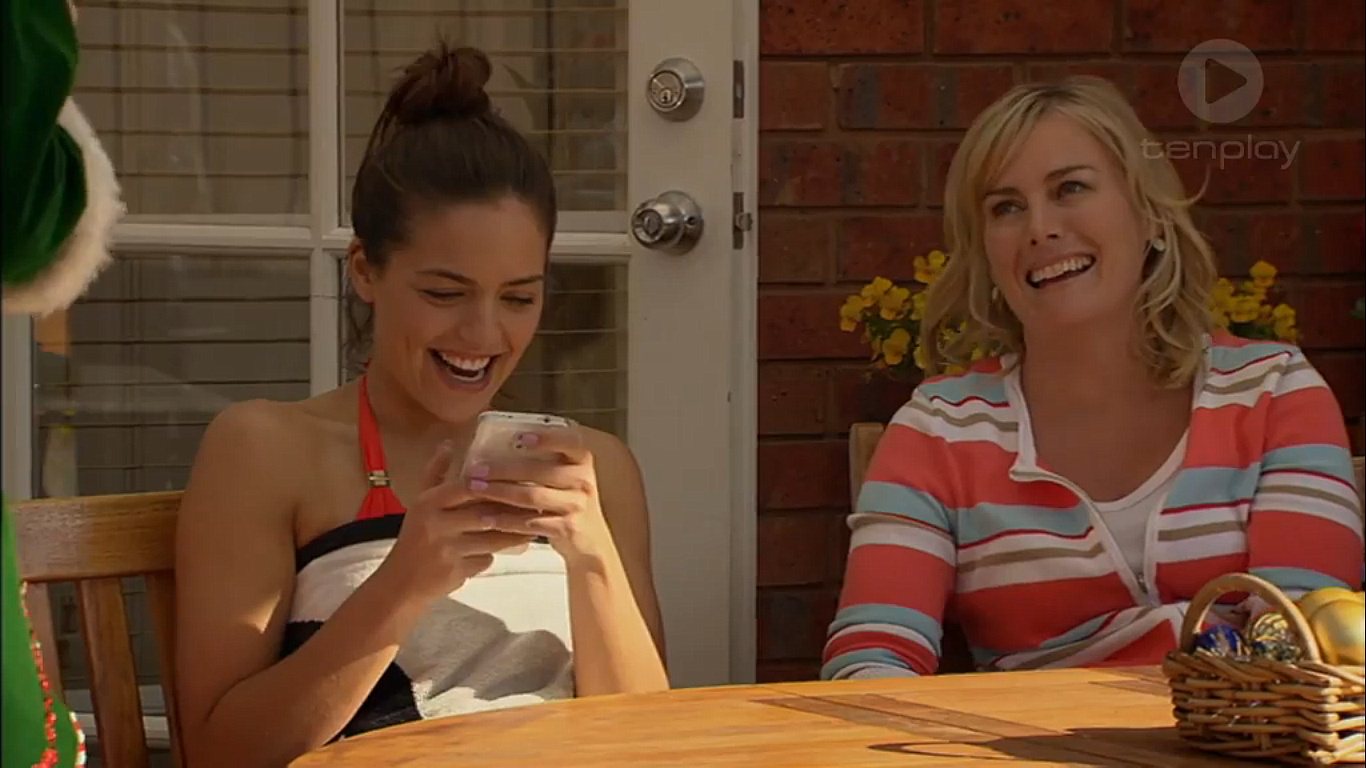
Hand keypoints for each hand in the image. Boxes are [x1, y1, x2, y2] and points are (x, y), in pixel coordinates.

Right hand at [373, 442, 536, 605]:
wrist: (401, 583)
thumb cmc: (415, 538)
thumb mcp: (420, 503)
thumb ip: (435, 473)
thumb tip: (448, 444)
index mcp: (429, 502)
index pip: (468, 486)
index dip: (495, 482)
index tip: (519, 478)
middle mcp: (436, 523)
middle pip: (484, 513)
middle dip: (512, 510)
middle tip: (537, 504)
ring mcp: (446, 549)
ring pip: (491, 539)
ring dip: (513, 534)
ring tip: (532, 527)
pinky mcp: (455, 571)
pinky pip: (485, 559)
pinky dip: (494, 555)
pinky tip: (506, 552)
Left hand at [464, 427, 615, 567]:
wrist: (591, 542)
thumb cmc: (569, 503)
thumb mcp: (566, 478)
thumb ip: (543, 462)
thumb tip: (496, 446)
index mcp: (582, 461)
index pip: (570, 441)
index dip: (547, 438)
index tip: (520, 438)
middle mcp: (583, 480)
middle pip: (540, 470)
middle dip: (503, 469)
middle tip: (475, 469)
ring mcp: (577, 505)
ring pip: (532, 496)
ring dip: (499, 492)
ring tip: (475, 488)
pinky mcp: (567, 528)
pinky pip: (531, 522)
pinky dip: (506, 520)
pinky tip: (486, 518)